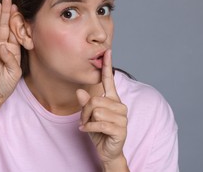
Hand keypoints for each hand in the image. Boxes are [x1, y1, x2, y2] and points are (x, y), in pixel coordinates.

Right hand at [0, 0, 21, 101]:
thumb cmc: (5, 85)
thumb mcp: (15, 72)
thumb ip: (11, 59)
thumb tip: (2, 47)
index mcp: (11, 50)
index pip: (13, 32)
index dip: (14, 20)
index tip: (17, 7)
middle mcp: (0, 47)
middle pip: (3, 27)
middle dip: (5, 13)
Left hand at [76, 49, 127, 167]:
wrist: (108, 151)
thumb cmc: (99, 131)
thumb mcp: (88, 116)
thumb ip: (85, 103)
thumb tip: (79, 91)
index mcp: (112, 99)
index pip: (109, 80)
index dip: (107, 66)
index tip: (107, 51)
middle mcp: (119, 105)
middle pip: (94, 100)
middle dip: (84, 112)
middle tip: (84, 121)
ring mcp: (122, 117)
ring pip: (96, 111)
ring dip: (87, 121)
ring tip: (88, 126)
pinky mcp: (121, 128)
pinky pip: (99, 123)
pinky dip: (89, 128)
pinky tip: (87, 131)